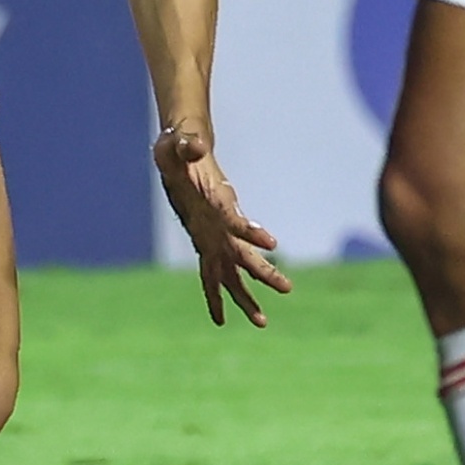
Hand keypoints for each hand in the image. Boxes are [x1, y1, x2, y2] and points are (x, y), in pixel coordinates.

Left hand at [153, 124, 291, 328]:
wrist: (182, 150)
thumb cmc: (179, 146)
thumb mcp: (177, 142)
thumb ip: (186, 144)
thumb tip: (193, 146)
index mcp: (218, 201)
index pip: (236, 221)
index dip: (252, 232)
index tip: (272, 244)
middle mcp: (221, 223)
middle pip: (244, 253)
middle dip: (264, 272)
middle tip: (288, 288)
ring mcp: (213, 235)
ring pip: (232, 272)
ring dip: (246, 297)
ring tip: (261, 323)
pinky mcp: (203, 241)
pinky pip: (209, 274)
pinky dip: (214, 295)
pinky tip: (219, 318)